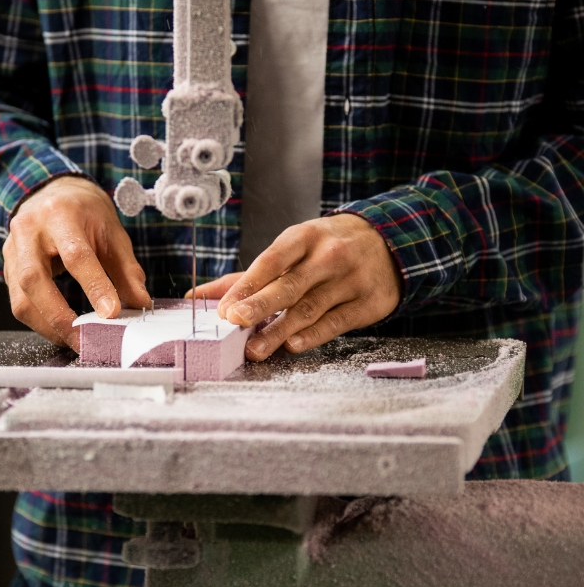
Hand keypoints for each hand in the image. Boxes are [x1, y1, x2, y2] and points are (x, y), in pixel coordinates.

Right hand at [3, 176, 150, 351]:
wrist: (53, 194)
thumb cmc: (85, 213)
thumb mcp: (112, 232)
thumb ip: (126, 270)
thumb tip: (140, 303)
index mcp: (60, 214)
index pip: (76, 255)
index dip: (94, 287)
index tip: (111, 313)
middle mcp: (29, 229)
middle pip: (35, 280)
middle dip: (60, 317)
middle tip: (86, 339)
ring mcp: (13, 249)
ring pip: (21, 297)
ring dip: (48, 326)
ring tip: (75, 340)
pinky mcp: (8, 267)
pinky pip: (19, 302)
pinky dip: (40, 322)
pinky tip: (60, 330)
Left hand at [188, 214, 400, 360]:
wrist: (388, 242)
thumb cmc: (326, 247)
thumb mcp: (292, 248)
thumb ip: (247, 276)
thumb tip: (197, 295)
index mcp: (304, 237)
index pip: (271, 260)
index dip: (247, 285)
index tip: (225, 308)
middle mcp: (328, 256)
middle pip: (289, 285)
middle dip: (260, 304)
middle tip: (236, 322)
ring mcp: (350, 280)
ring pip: (310, 308)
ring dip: (280, 330)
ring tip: (255, 349)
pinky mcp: (367, 303)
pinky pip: (336, 322)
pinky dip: (314, 334)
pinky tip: (293, 344)